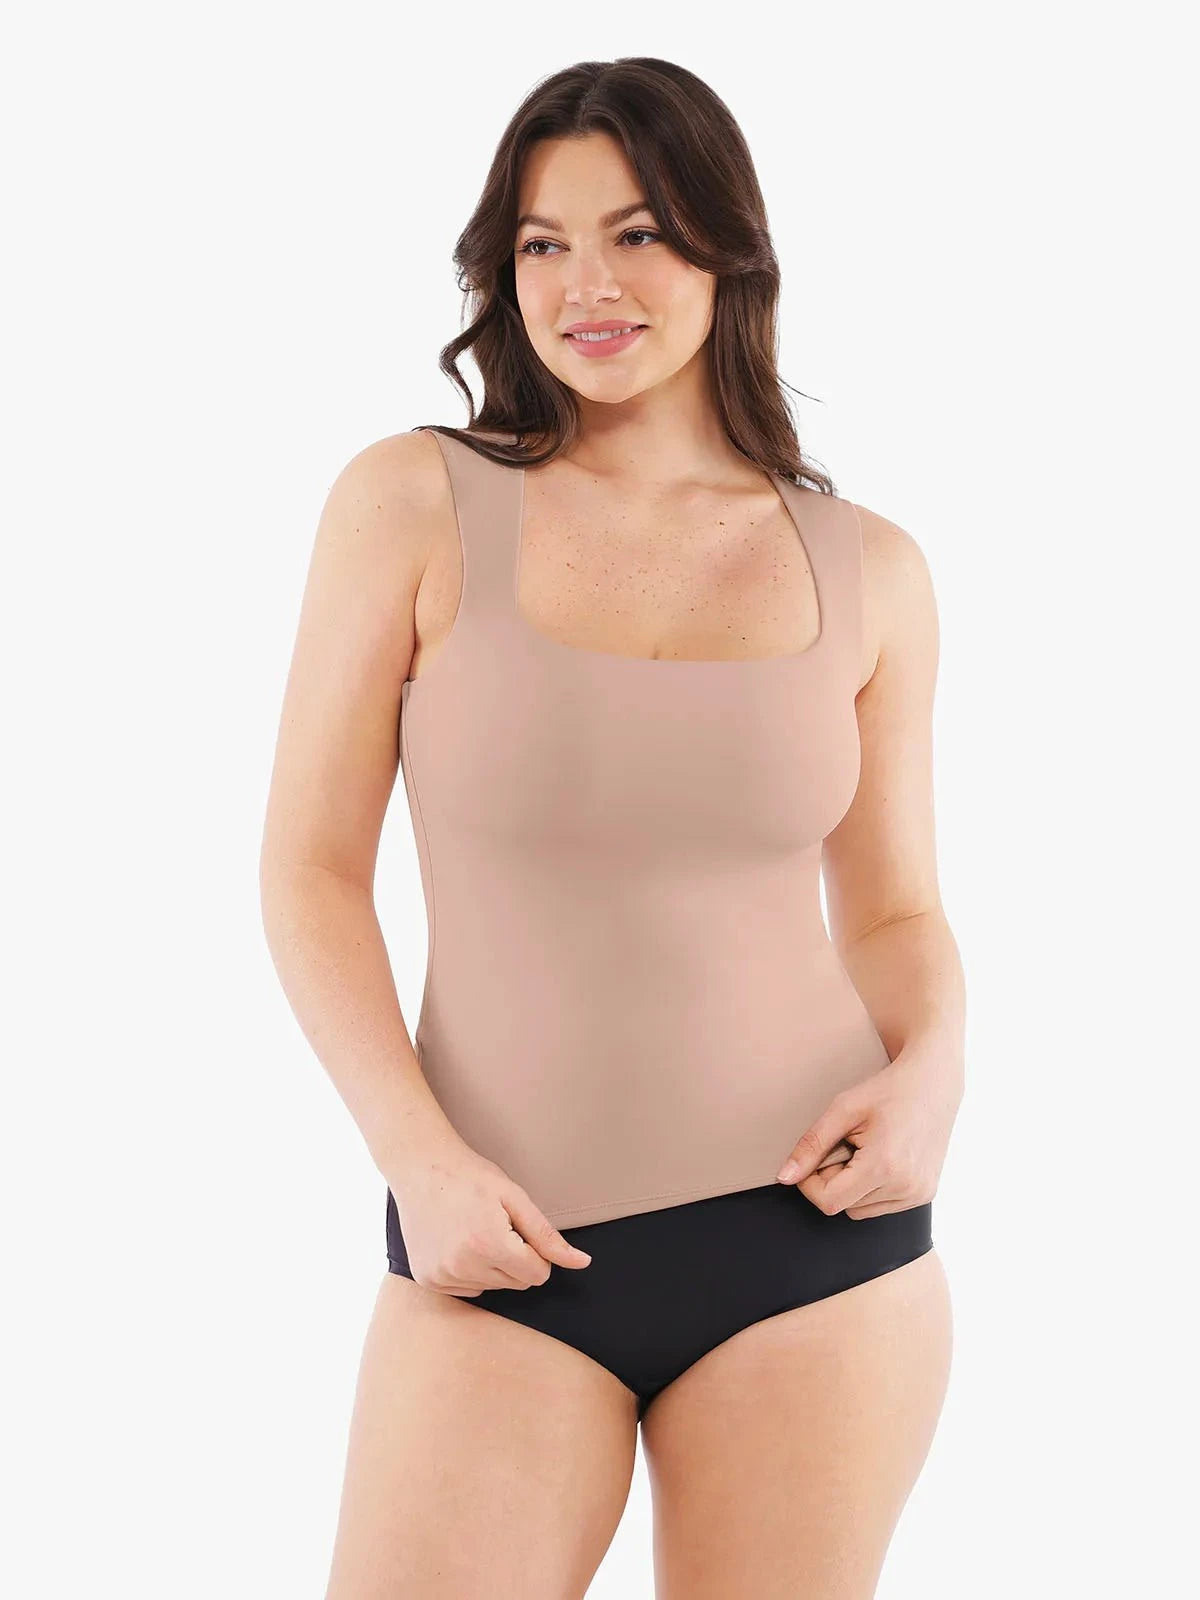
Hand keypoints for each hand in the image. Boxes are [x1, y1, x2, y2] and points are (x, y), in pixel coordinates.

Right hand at [388, 1138, 592, 1295]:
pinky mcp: (428, 1280)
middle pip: (517, 1284)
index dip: (536, 1252)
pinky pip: (468, 1289)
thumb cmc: (470, 1177)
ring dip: (492, 1265)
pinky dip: (470, 1271)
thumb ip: (548, 1237)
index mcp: (489, 1244)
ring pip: (493, 1288)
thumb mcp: (515, 1198)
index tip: (519, 1228)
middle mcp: (463, 1266)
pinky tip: (458, 1242)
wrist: (421, 1167)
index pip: (538, 1275)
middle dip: (516, 1259)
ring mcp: (442, 1276)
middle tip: (495, 1225)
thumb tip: (582, 1263)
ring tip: (474, 1230)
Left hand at [774, 1048, 961, 1218]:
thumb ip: (811, 1145)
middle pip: (844, 1206)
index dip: (811, 1183)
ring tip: (866, 1150)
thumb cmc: (887, 1090)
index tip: (815, 1157)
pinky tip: (882, 1158)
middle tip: (846, 1145)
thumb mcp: (843, 1110)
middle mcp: (905, 1187)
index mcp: (884, 1166)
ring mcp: (918, 1194)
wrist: (933, 1083)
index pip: (829, 1202)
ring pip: (861, 1210)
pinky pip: (881, 1206)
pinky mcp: (924, 1194)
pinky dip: (872, 1188)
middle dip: (834, 1180)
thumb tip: (785, 1177)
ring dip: (853, 1186)